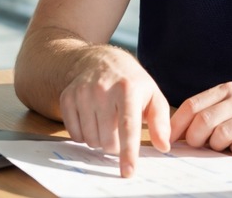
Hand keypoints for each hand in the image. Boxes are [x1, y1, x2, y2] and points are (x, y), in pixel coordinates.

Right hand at [58, 45, 170, 176]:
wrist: (101, 60)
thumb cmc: (131, 82)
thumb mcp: (152, 95)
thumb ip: (160, 121)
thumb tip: (164, 146)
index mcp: (128, 88)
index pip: (128, 126)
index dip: (128, 151)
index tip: (128, 171)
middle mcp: (103, 89)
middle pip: (107, 139)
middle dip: (115, 145)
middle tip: (120, 130)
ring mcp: (82, 93)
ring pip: (90, 140)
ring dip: (100, 140)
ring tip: (107, 122)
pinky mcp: (67, 97)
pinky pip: (74, 135)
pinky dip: (84, 135)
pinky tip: (92, 119)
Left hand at [169, 82, 231, 155]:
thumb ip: (209, 114)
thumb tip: (173, 133)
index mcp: (228, 90)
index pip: (193, 105)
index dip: (177, 125)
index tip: (169, 142)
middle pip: (204, 120)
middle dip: (195, 139)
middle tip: (198, 148)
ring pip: (222, 133)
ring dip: (216, 147)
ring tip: (222, 148)